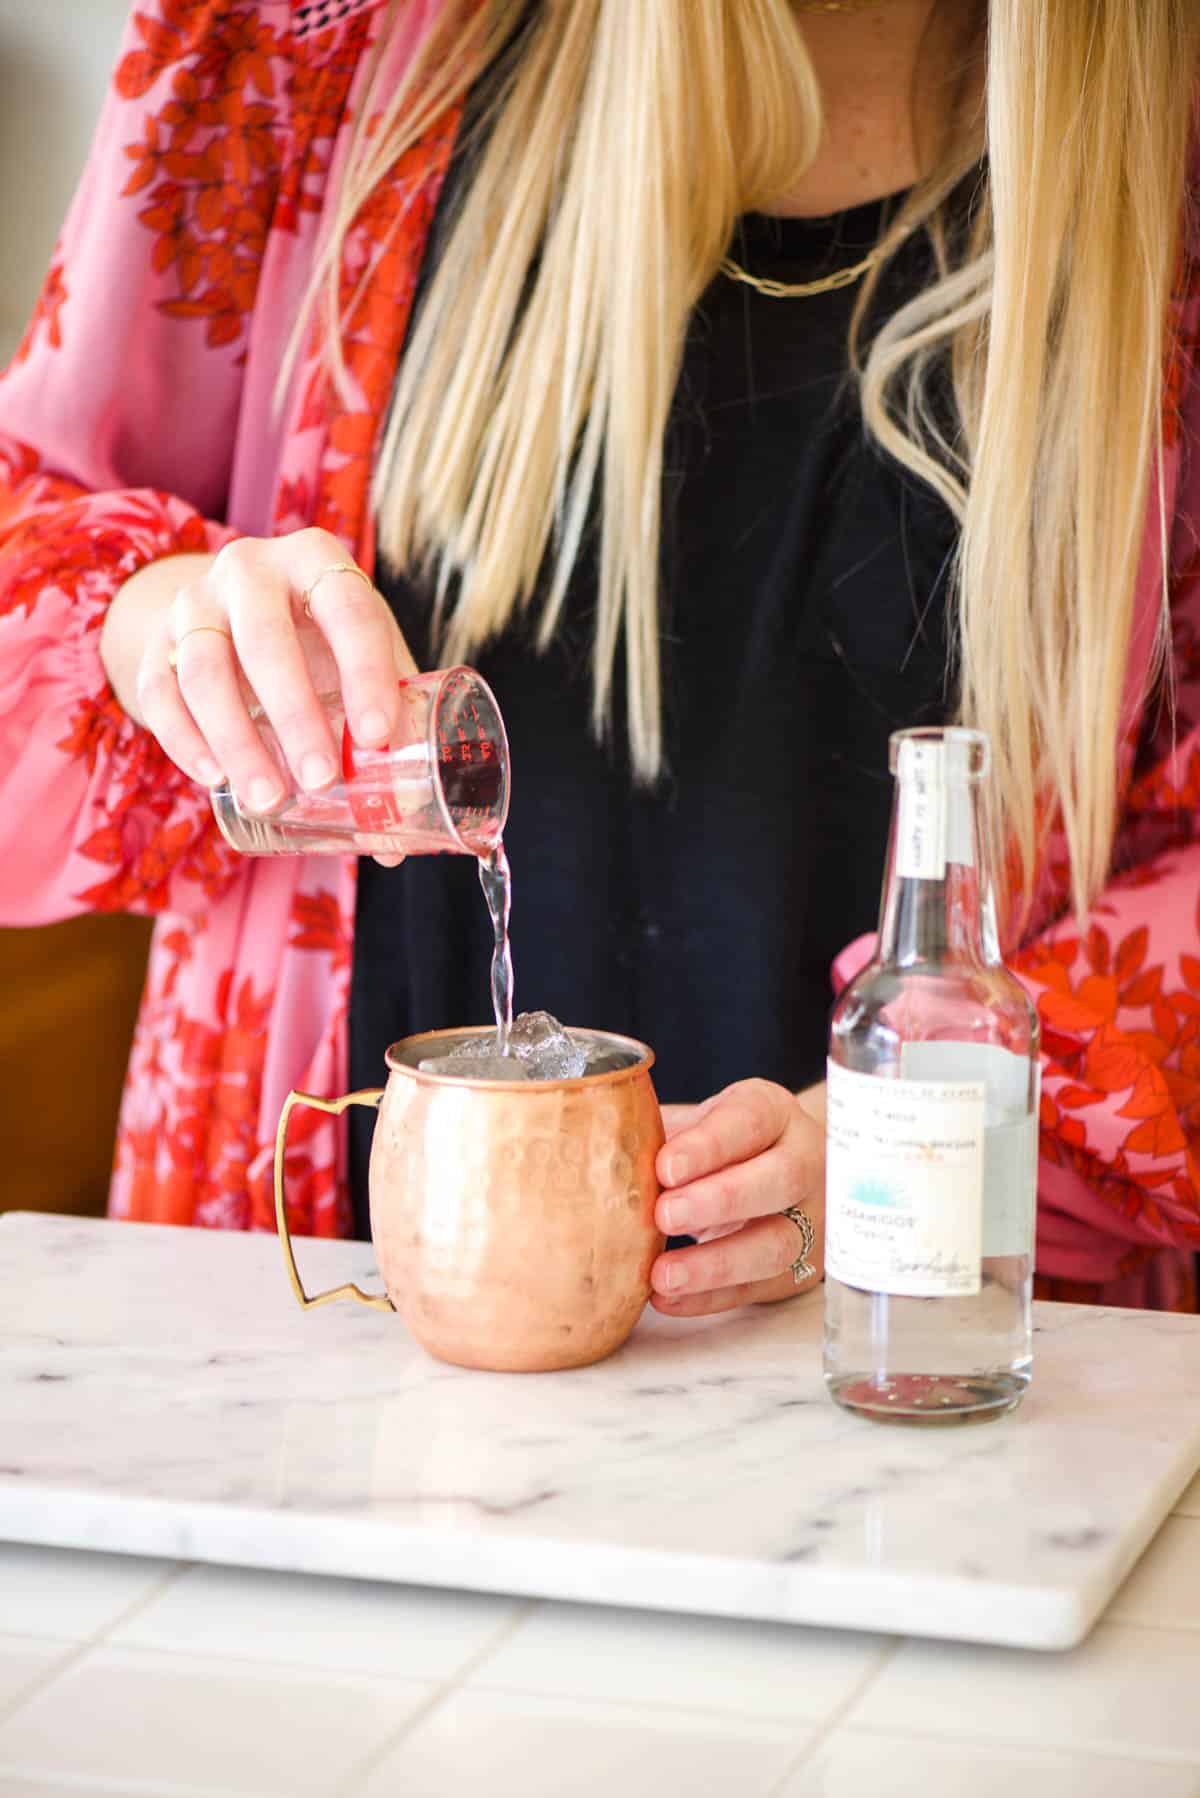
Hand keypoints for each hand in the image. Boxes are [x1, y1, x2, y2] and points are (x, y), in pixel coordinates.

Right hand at [130, 528, 414, 810]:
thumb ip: (390, 728)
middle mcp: (251, 569)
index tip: (377, 738)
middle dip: (295, 716)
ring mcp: (195, 602)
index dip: (366, 673)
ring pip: (205, 670)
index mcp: (319, 561)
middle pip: (267, 643)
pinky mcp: (156, 641)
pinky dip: (185, 739)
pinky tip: (214, 780)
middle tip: (322, 781)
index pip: (348, 611)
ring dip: (237, 740)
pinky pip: (160, 691)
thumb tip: (400, 848)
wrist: (237, 612)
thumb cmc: (322, 643)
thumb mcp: (363, 659)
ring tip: (270, 800)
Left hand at [649, 1079, 825, 1316]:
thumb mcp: (701, 1122)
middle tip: (665, 1216)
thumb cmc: (724, 1144)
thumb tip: (598, 1144)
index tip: (665, 1167)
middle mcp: (804, 1161)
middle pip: (780, 1180)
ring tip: (662, 1275)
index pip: (750, 1121)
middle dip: (720, 1200)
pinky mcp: (799, 1267)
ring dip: (716, 1264)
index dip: (709, 1145)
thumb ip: (661, 1131)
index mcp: (774, 1113)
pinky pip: (758, 1287)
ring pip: (777, 1244)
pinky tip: (668, 1298)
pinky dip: (710, 1297)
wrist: (780, 1173)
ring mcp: (810, 1218)